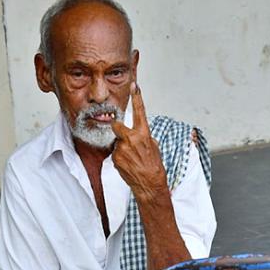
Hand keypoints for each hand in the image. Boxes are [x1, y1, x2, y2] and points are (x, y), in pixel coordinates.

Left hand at [110, 83, 166, 199]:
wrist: (150, 184)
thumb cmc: (154, 167)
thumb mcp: (154, 147)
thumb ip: (143, 136)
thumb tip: (138, 133)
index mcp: (143, 134)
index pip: (140, 111)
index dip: (137, 97)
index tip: (135, 85)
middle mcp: (131, 139)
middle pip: (116, 126)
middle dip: (117, 129)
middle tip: (124, 139)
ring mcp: (122, 149)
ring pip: (116, 143)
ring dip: (121, 149)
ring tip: (132, 159)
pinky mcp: (115, 158)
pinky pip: (115, 154)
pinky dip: (120, 159)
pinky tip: (129, 165)